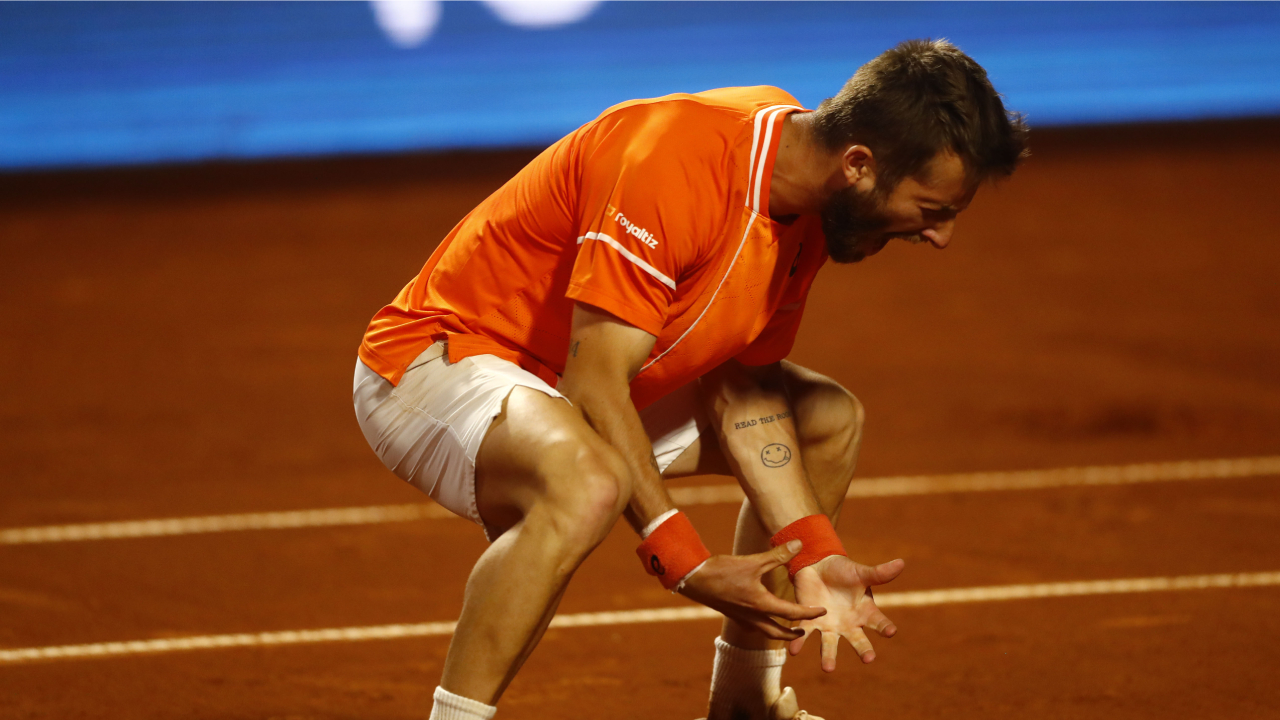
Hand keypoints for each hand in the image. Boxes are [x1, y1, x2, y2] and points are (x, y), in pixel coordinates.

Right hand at [679, 540, 826, 640]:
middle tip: (805, 631)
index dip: (809, 613)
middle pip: (778, 633)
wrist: (694, 579)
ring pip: (764, 632)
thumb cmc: (722, 570)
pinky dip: (762, 626)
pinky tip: (762, 619)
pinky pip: (752, 626)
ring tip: (787, 629)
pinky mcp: (732, 614)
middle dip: (793, 634)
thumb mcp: (753, 561)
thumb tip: (799, 544)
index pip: (791, 613)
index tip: (822, 611)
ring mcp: (741, 617)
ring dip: (778, 633)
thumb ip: (778, 555)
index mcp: (761, 604)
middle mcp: (752, 616)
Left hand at [789, 555, 903, 671]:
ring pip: (830, 643)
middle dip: (863, 649)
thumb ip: (878, 573)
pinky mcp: (810, 621)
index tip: (891, 631)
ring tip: (828, 668)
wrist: (818, 566)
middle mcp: (849, 624)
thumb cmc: (844, 571)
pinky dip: (799, 641)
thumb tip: (901, 562)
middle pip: (858, 639)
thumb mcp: (861, 572)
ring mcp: (830, 626)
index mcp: (865, 612)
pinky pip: (804, 633)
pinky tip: (793, 650)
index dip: (885, 627)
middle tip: (868, 659)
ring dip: (829, 655)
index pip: (879, 622)